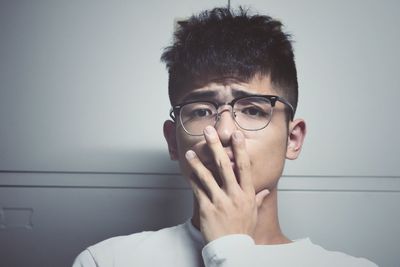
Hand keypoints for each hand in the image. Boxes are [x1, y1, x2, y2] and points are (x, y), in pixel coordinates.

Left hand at [185, 126, 269, 242]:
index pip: (244, 167)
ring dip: (197, 162)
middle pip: (224, 166)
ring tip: (190, 152)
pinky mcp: (207, 209)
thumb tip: (265, 190)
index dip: (240, 149)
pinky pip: (197, 190)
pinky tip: (187, 172)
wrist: (232, 250)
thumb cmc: (243, 231)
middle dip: (216, 146)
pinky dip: (192, 180)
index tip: (237, 135)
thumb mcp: (254, 213)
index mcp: (247, 194)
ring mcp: (220, 202)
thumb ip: (258, 199)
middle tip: (209, 132)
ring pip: (207, 176)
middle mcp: (234, 195)